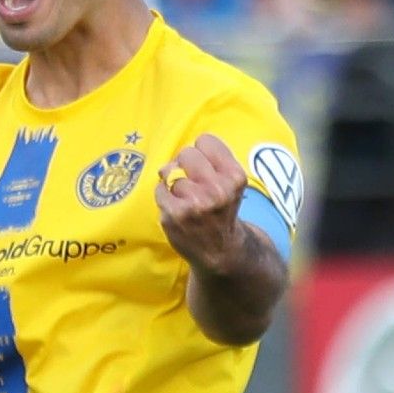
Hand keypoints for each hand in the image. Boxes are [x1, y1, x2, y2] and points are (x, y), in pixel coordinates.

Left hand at [155, 133, 247, 274]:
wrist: (220, 251)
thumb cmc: (222, 210)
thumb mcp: (230, 183)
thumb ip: (211, 161)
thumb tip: (175, 157)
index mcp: (234, 177)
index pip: (205, 140)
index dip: (201, 152)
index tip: (204, 166)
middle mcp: (217, 189)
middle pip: (186, 153)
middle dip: (184, 163)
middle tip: (190, 181)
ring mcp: (195, 203)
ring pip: (170, 171)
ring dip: (173, 183)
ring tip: (185, 199)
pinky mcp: (175, 214)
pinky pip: (159, 189)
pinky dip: (163, 195)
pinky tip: (175, 207)